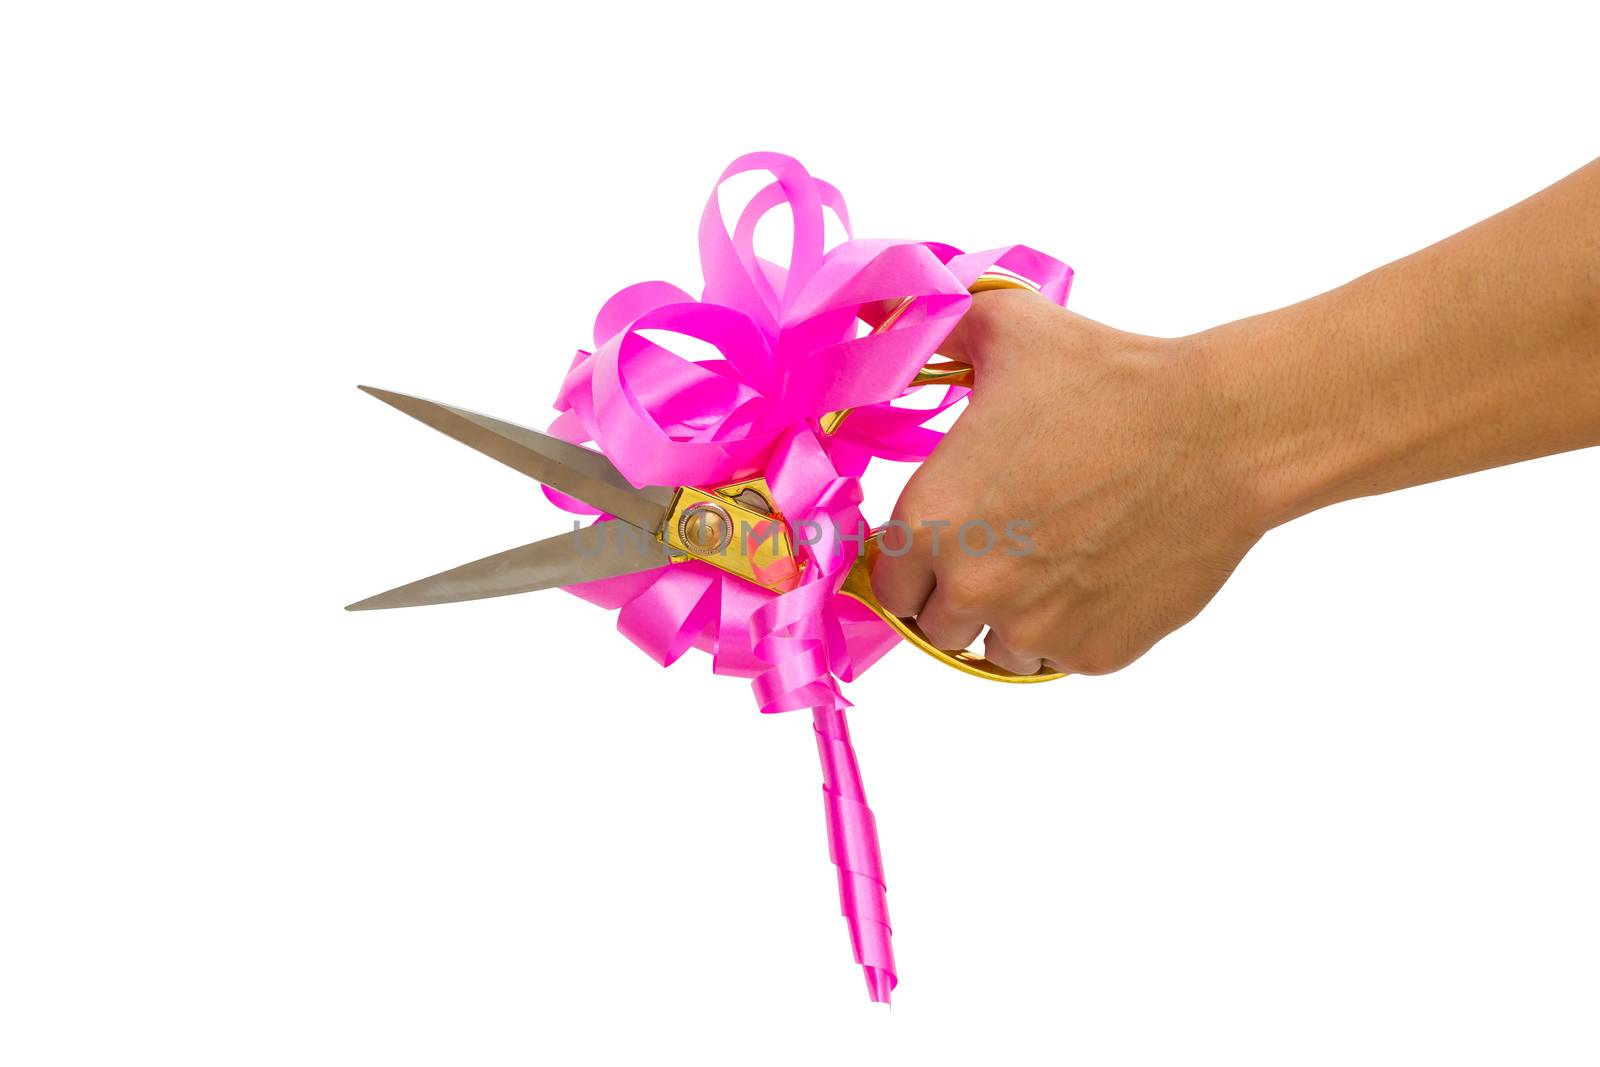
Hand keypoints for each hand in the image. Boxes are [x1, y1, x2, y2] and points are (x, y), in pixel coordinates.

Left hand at [870, 290, 1265, 675]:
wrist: (1216, 432)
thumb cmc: (1110, 379)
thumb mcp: (1005, 326)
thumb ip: (931, 325)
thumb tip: (887, 313)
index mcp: (930, 521)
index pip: (885, 578)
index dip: (910, 558)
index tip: (940, 537)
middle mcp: (971, 588)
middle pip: (935, 623)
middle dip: (956, 592)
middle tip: (999, 544)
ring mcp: (1036, 629)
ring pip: (996, 649)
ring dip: (1011, 617)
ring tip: (1050, 560)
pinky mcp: (1095, 653)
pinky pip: (1060, 658)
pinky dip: (1071, 628)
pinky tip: (1097, 572)